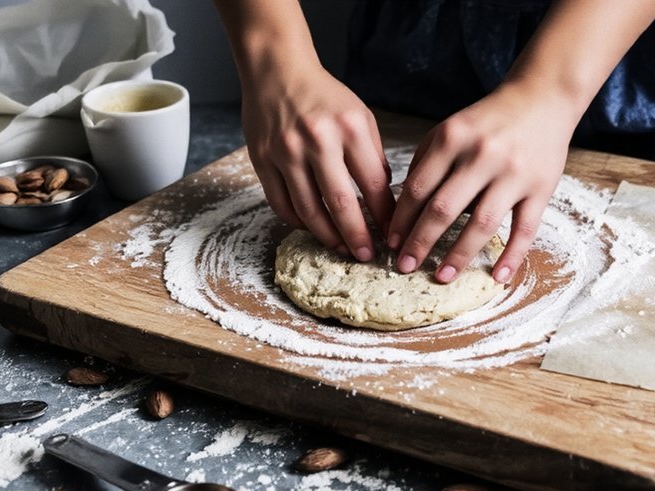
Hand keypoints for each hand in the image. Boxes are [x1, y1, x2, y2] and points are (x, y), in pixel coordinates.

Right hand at [242, 65, 393, 260]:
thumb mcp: (360, 116)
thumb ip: (372, 156)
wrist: (277, 70)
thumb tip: (383, 199)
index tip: (391, 234)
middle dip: (357, 237)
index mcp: (349, 129)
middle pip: (340, 204)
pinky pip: (281, 204)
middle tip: (366, 256)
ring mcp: (286, 152)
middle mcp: (317, 141)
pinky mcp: (262, 160)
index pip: (373, 184)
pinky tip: (312, 227)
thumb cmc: (324, 96)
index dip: (385, 216)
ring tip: (340, 248)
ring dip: (327, 236)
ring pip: (308, 210)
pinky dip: (298, 222)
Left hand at [388, 82, 575, 283]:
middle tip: (405, 266)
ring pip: (483, 223)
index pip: (418, 187)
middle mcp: (482, 154)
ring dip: (459, 255)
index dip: (401, 220)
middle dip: (421, 242)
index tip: (391, 243)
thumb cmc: (489, 120)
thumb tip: (403, 208)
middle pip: (444, 208)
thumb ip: (426, 162)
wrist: (543, 97)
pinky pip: (525, 229)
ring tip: (442, 276)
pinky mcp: (541, 188)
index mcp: (453, 137)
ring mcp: (514, 173)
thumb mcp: (451, 128)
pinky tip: (497, 277)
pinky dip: (512, 256)